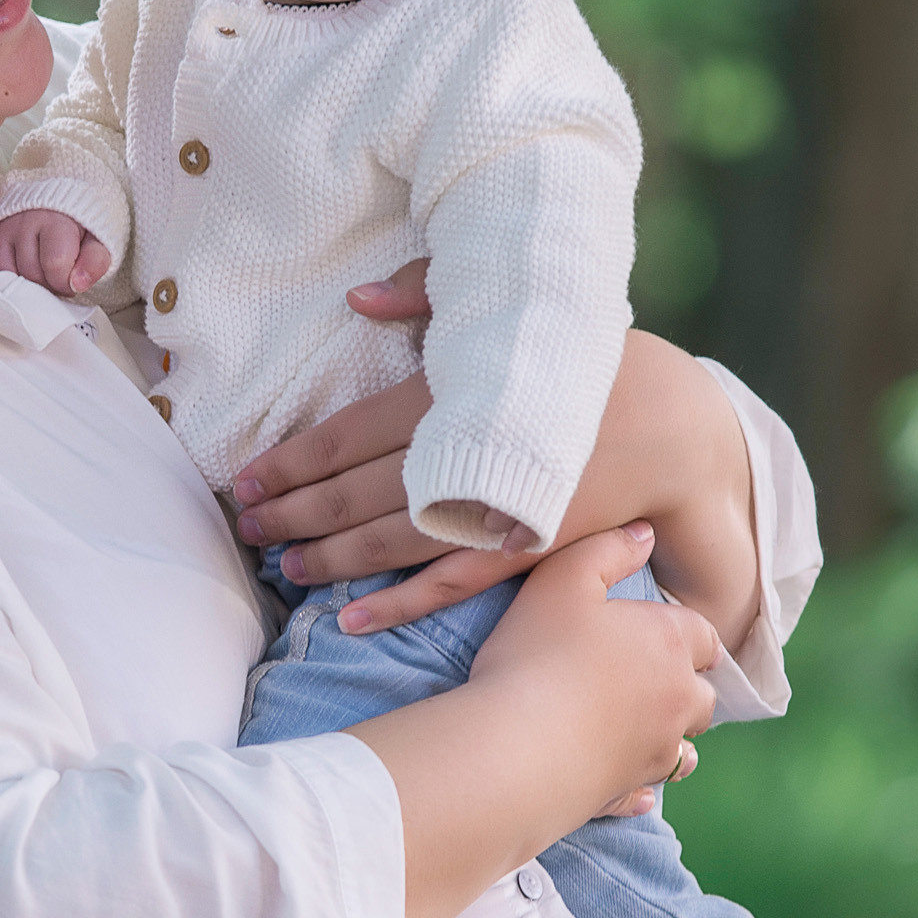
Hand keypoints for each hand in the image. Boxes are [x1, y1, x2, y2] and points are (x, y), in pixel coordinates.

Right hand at [0, 210, 111, 294]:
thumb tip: (77, 284)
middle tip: (54, 281)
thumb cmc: (76, 231)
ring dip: (24, 289)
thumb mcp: (96, 242)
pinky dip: (2, 287)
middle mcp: (21, 223)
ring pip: (6, 279)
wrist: (50, 210)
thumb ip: (95, 262)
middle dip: (46, 287)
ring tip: (37, 281)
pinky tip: (18, 282)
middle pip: (30, 275)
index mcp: (53, 220)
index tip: (71, 281)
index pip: (55, 265)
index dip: (66, 283)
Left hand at [232, 263, 759, 649]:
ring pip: (392, 542)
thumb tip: (358, 297)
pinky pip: (448, 584)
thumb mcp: (509, 312)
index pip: (348, 433)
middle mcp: (464, 453)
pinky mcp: (522, 549)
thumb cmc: (584, 362)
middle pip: (356, 491)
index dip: (292, 461)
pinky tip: (354, 620)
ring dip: (331, 560)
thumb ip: (430, 296)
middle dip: (295, 513)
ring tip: (283, 568)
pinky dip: (399, 606)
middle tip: (245, 529)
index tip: (247, 480)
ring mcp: (494, 508)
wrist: (672, 424)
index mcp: (451, 394)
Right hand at [470, 523, 719, 814]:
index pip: (704, 636)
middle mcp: (677, 701)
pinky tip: (630, 785)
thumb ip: (607, 549)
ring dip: (671, 738)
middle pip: (703, 695)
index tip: (662, 635)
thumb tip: (644, 534)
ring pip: (685, 750)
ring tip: (639, 729)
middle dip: (684, 688)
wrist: (515, 747)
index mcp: (670, 645)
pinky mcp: (626, 791)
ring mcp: (655, 752)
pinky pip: (646, 791)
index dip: (686, 634)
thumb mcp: (563, 579)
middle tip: (647, 680)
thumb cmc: (537, 654)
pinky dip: (642, 785)